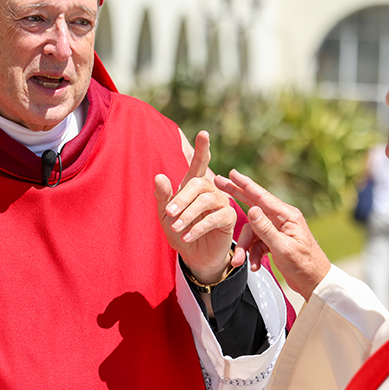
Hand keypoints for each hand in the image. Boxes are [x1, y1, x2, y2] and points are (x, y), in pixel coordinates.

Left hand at [155, 131, 235, 284]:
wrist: (193, 256)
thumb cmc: (179, 231)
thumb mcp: (165, 215)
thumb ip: (163, 196)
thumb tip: (159, 176)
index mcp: (194, 185)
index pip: (199, 163)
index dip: (202, 149)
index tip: (204, 133)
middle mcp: (210, 190)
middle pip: (198, 184)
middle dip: (182, 198)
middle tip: (168, 213)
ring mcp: (222, 203)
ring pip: (206, 201)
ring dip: (188, 214)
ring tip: (175, 228)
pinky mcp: (229, 219)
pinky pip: (215, 218)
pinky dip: (199, 227)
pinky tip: (187, 236)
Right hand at [215, 169, 330, 301]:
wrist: (315, 283)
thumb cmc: (304, 265)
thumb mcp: (283, 248)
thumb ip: (265, 229)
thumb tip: (251, 209)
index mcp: (287, 216)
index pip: (261, 196)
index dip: (245, 184)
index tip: (232, 173)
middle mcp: (282, 219)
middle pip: (253, 205)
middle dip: (236, 196)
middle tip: (219, 183)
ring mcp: (278, 230)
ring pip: (252, 231)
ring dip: (245, 247)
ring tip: (241, 262)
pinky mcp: (274, 241)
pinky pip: (256, 243)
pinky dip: (252, 254)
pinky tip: (254, 265)